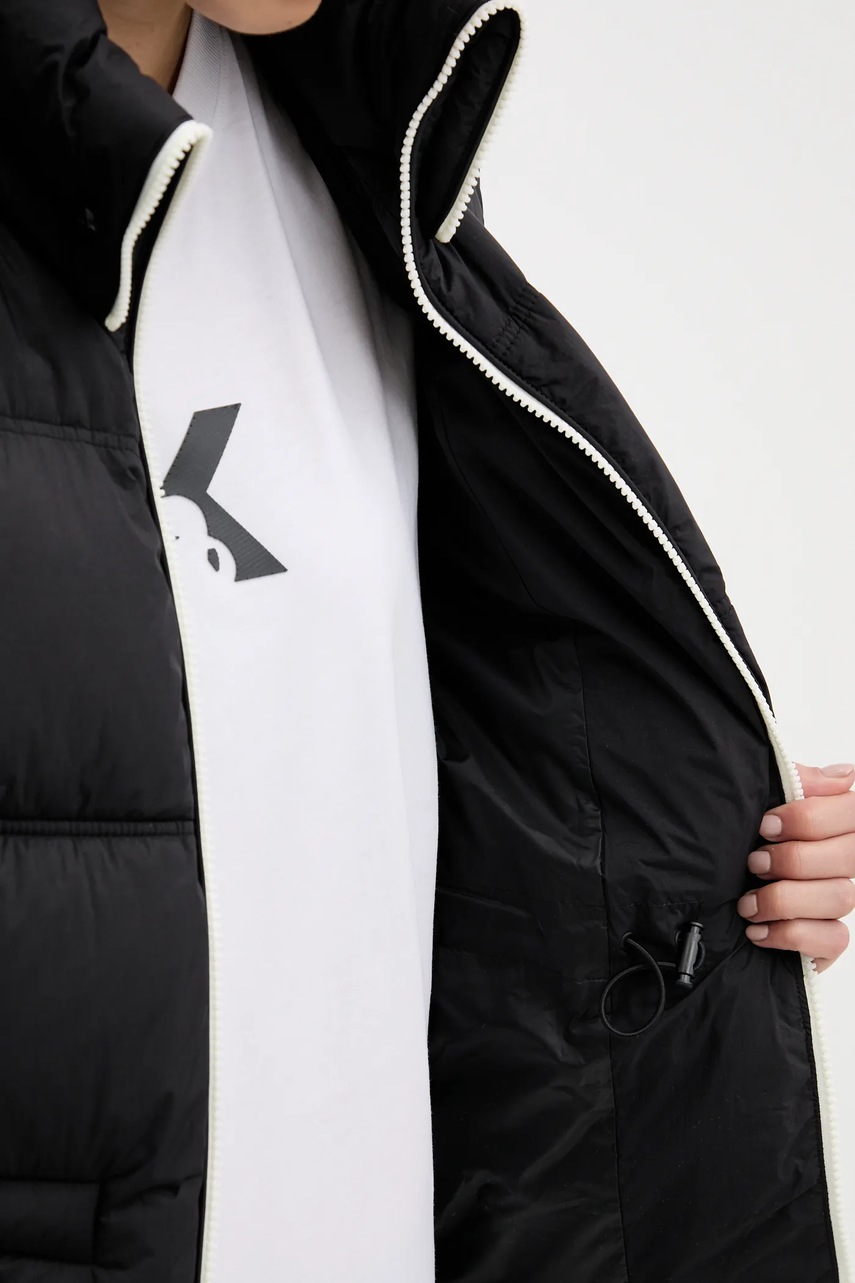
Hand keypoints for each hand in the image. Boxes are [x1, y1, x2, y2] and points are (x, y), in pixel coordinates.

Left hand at [736, 762, 854, 972]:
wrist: (698, 891)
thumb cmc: (731, 842)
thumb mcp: (754, 805)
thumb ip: (797, 784)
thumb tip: (844, 774)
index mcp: (829, 822)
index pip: (852, 811)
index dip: (810, 819)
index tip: (766, 826)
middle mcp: (840, 861)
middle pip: (849, 857)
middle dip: (793, 861)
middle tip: (754, 863)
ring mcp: (836, 900)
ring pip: (841, 898)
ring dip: (784, 900)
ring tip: (747, 903)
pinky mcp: (827, 938)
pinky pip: (833, 938)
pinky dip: (791, 934)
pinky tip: (759, 931)